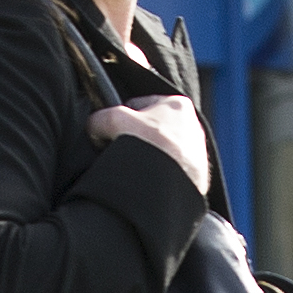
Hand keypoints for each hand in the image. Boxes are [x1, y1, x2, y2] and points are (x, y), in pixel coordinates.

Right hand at [88, 94, 215, 194]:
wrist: (168, 187)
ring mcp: (198, 153)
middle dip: (138, 139)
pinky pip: (172, 172)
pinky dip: (160, 175)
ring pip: (163, 151)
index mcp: (178, 104)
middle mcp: (194, 127)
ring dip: (150, 158)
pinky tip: (148, 181)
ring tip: (136, 168)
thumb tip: (93, 127)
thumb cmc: (148, 146)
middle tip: (123, 151)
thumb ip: (100, 119)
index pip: (140, 105)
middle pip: (153, 129)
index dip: (121, 118)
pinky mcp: (199, 177)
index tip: (113, 132)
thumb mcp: (114, 121)